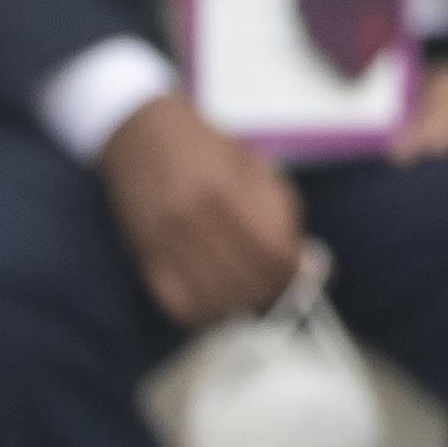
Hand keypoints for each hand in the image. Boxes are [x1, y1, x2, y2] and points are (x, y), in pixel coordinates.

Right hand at [98, 94, 309, 329]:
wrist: (141, 134)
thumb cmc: (202, 148)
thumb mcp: (251, 166)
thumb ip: (281, 212)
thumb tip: (306, 264)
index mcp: (227, 191)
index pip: (274, 255)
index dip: (296, 275)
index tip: (305, 277)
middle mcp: (195, 220)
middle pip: (249, 283)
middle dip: (273, 294)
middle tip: (278, 290)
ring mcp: (167, 243)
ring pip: (217, 302)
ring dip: (240, 306)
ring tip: (249, 295)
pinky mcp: (147, 260)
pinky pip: (182, 306)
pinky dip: (206, 312)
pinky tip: (216, 299)